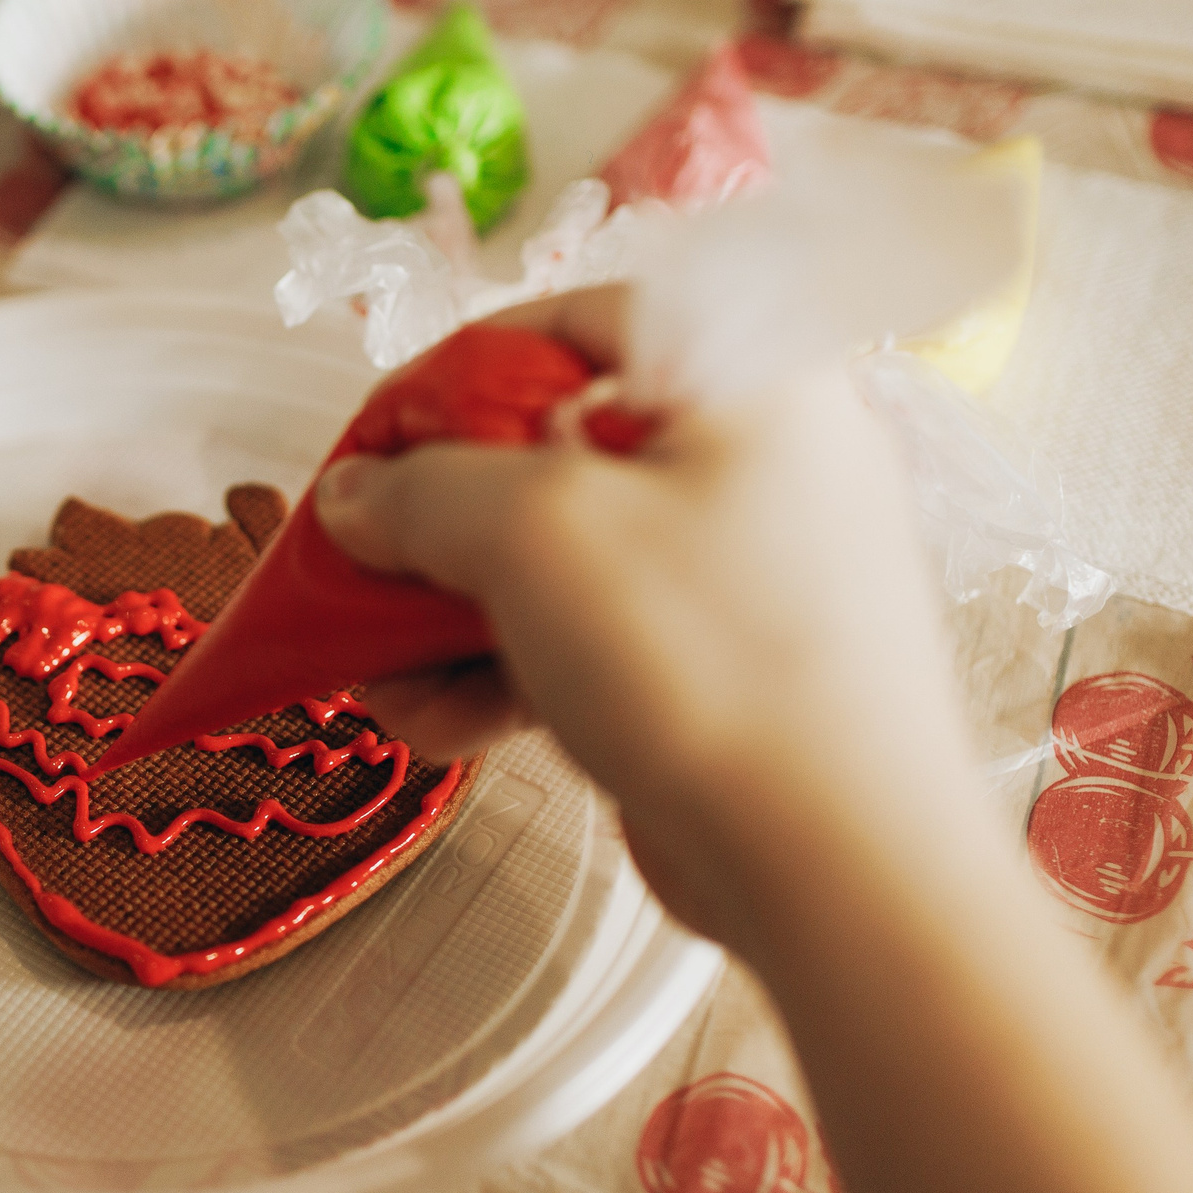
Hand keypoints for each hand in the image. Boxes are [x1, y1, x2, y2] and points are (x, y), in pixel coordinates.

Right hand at [312, 287, 984, 954]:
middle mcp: (756, 463)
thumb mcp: (531, 533)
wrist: (836, 867)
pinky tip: (435, 723)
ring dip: (448, 618)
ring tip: (375, 676)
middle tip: (355, 570)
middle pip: (551, 453)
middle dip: (432, 527)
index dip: (448, 378)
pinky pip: (592, 643)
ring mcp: (745, 576)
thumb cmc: (713, 663)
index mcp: (745, 380)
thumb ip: (420, 492)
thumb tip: (355, 494)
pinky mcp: (726, 672)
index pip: (570, 324)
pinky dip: (506, 675)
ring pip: (561, 564)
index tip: (367, 446)